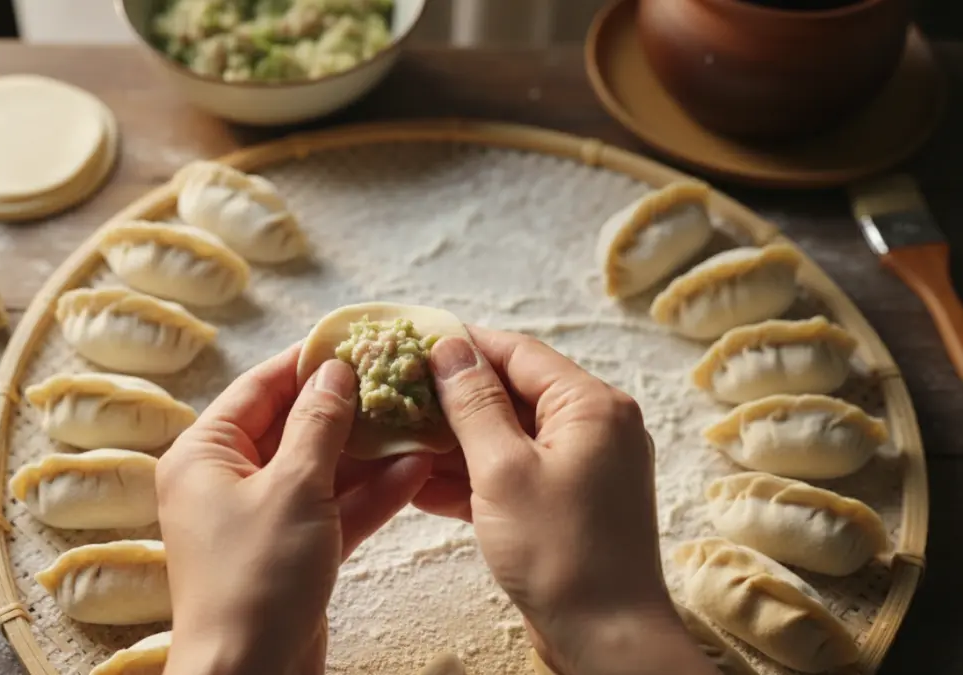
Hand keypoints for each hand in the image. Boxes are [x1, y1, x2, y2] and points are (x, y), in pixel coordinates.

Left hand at [156, 343, 431, 674]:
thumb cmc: (255, 578)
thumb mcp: (293, 488)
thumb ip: (318, 425)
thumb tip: (334, 371)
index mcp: (205, 454)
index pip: (259, 388)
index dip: (307, 361)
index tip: (351, 338)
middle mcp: (228, 479)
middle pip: (293, 425)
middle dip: (347, 406)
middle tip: (396, 375)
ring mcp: (262, 515)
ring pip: (321, 467)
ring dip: (368, 450)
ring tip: (418, 418)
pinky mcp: (293, 548)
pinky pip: (333, 507)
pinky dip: (370, 493)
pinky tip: (417, 469)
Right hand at [414, 327, 717, 674]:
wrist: (606, 639)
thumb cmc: (562, 553)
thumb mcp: (503, 469)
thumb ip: (473, 404)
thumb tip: (450, 348)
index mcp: (592, 406)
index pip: (519, 353)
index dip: (463, 345)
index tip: (413, 340)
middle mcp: (595, 427)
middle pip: (512, 393)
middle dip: (452, 398)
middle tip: (396, 392)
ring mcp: (582, 467)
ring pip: (508, 437)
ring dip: (455, 442)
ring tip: (397, 438)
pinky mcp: (566, 502)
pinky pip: (514, 474)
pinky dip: (473, 479)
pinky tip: (421, 485)